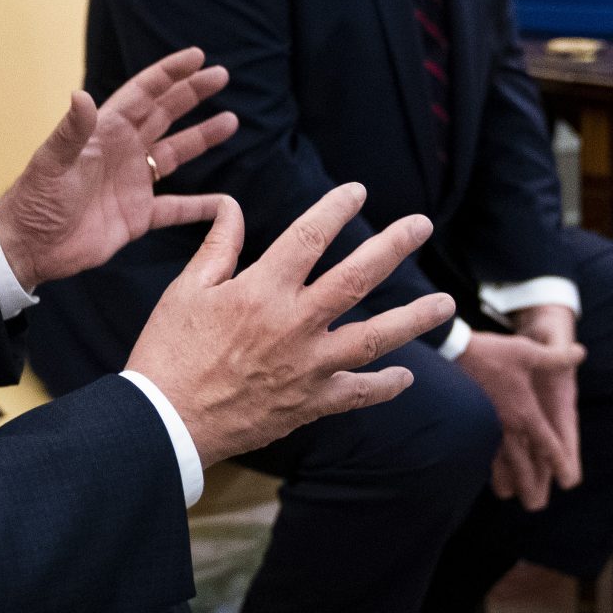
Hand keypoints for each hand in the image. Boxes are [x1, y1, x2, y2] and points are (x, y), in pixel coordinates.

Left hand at [0, 48, 238, 289]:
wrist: (31, 247)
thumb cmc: (36, 200)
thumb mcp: (52, 163)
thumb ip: (72, 131)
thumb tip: (82, 95)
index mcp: (104, 132)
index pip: (143, 94)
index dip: (169, 74)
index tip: (197, 56)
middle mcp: (123, 151)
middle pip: (164, 114)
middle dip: (192, 94)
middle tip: (222, 75)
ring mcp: (133, 182)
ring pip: (175, 153)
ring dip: (202, 138)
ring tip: (230, 122)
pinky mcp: (138, 216)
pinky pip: (176, 208)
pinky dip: (200, 206)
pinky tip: (225, 203)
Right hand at [127, 184, 454, 467]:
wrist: (166, 421)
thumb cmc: (169, 351)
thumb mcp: (186, 290)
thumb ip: (218, 246)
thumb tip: (233, 206)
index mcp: (261, 290)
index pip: (309, 237)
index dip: (336, 209)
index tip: (358, 191)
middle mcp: (294, 324)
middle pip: (356, 279)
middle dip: (392, 247)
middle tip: (421, 225)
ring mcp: (307, 366)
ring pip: (373, 338)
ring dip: (413, 319)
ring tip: (445, 304)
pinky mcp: (309, 403)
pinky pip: (357, 393)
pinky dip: (384, 386)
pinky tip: (407, 377)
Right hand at [458, 318, 583, 510]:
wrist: (451, 353)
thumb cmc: (492, 353)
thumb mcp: (527, 352)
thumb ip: (556, 358)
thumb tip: (582, 353)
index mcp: (525, 412)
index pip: (547, 445)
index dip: (560, 463)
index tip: (568, 482)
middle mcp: (508, 426)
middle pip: (523, 463)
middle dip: (531, 485)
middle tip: (537, 506)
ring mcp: (488, 426)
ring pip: (501, 462)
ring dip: (506, 480)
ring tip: (508, 496)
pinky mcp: (471, 422)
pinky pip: (482, 450)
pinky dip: (486, 464)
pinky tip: (485, 472)